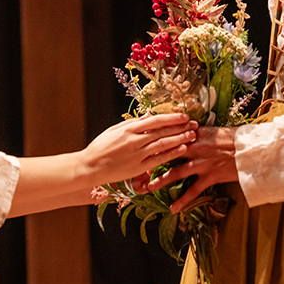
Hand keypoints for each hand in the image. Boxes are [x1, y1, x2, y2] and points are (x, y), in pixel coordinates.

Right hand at [80, 113, 196, 186]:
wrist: (90, 167)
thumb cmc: (100, 147)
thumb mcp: (114, 130)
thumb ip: (132, 123)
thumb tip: (147, 116)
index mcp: (128, 129)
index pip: (155, 121)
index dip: (171, 118)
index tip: (183, 116)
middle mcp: (134, 140)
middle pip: (162, 131)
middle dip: (180, 127)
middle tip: (194, 124)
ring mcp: (137, 154)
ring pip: (163, 144)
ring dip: (179, 139)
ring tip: (192, 135)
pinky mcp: (138, 168)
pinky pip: (158, 159)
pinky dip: (171, 154)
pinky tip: (181, 149)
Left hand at [146, 126, 238, 212]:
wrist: (250, 148)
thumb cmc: (232, 138)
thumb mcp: (211, 130)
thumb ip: (195, 133)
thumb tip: (182, 132)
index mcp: (194, 134)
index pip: (169, 137)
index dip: (154, 143)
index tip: (142, 147)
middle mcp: (195, 147)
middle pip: (168, 155)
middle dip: (152, 162)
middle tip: (139, 170)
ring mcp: (202, 163)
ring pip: (176, 173)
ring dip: (161, 181)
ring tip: (149, 187)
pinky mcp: (210, 176)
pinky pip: (193, 190)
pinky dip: (183, 200)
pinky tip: (173, 208)